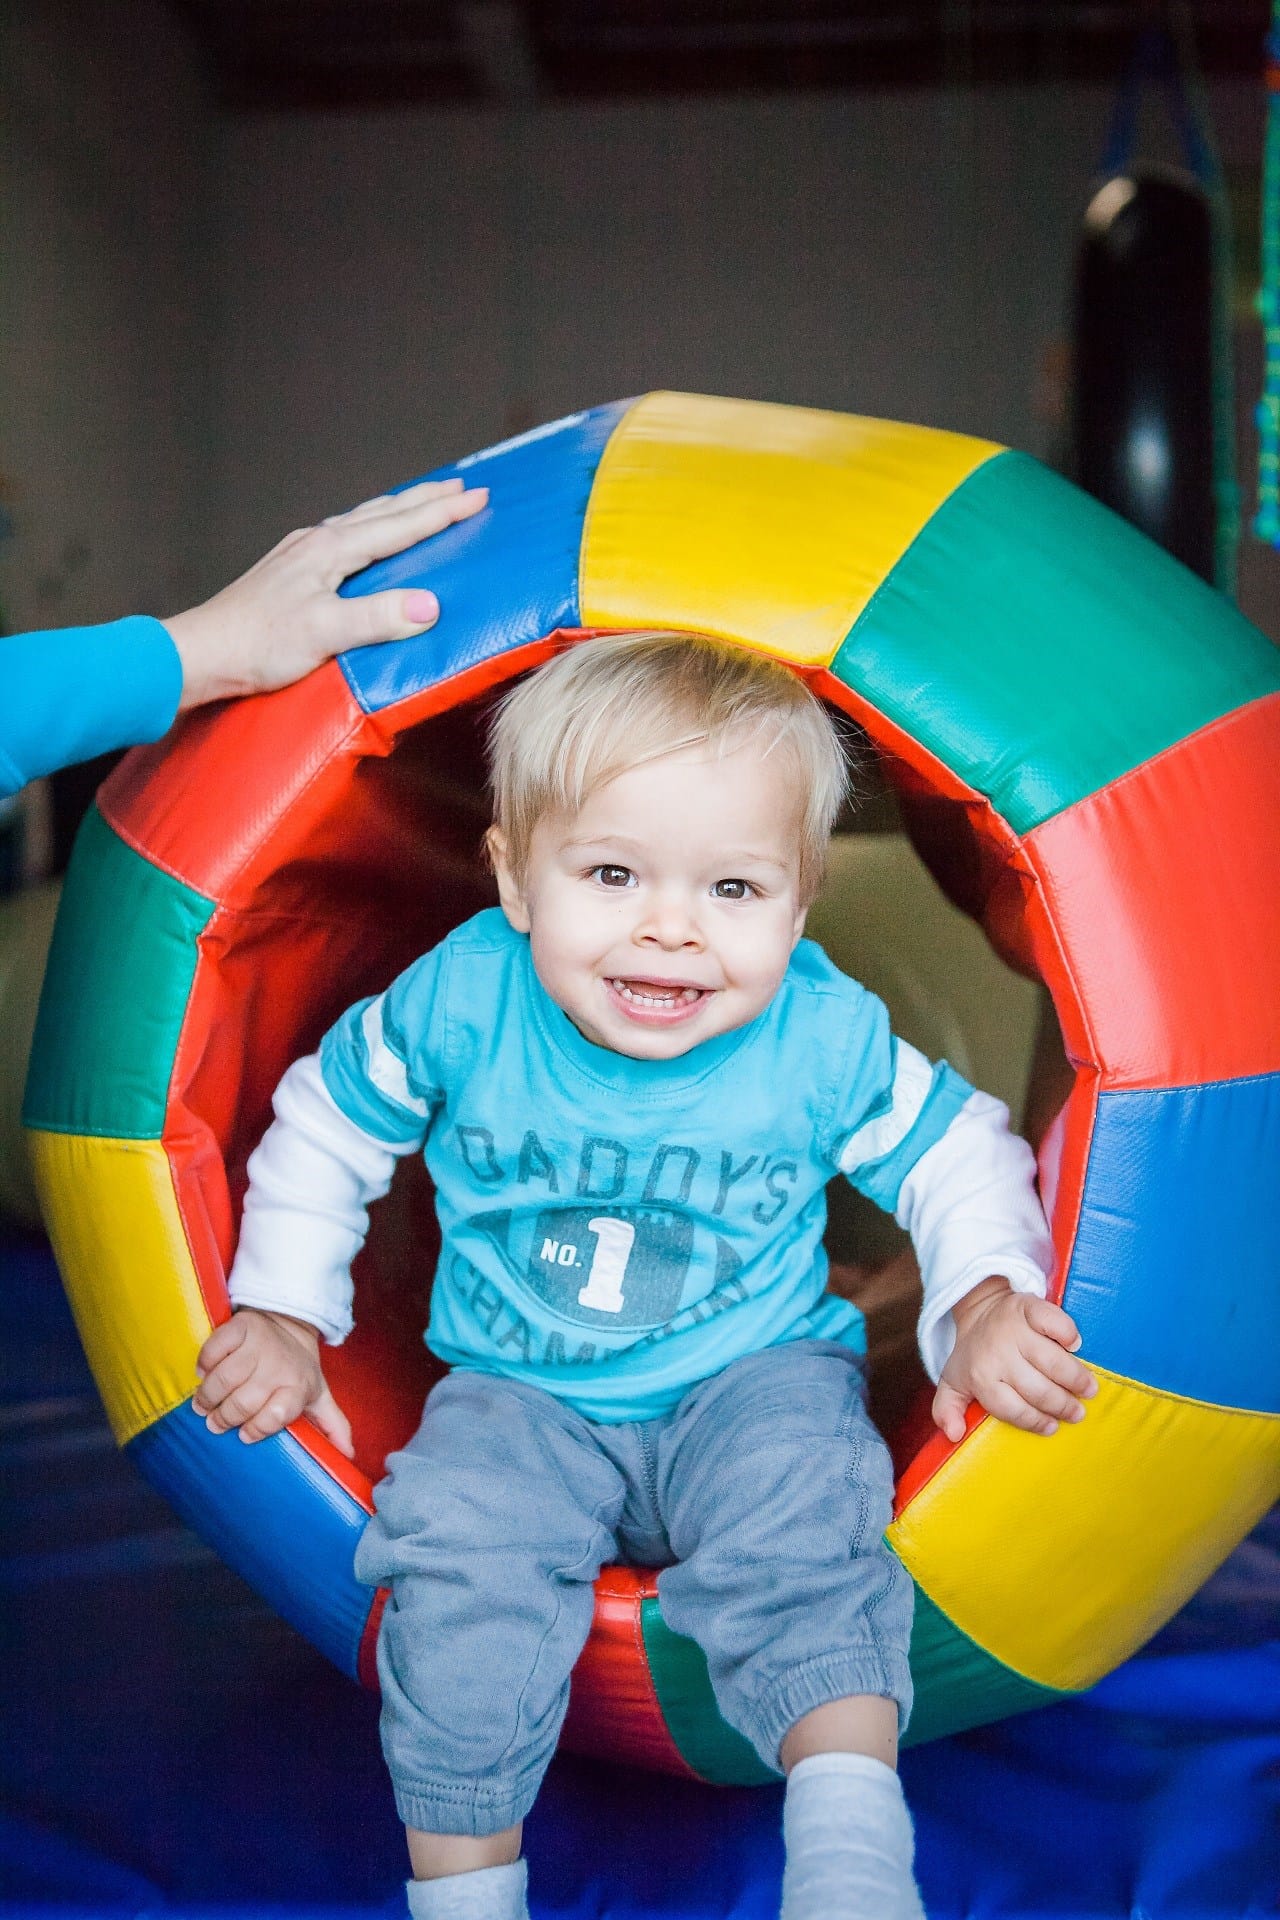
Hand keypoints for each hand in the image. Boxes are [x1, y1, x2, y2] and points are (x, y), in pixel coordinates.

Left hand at [165, 477, 488, 709]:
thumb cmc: (258, 644)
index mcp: (331, 551)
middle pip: (383, 512)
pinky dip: (371, 526)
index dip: (441, 512)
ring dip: (399, 508)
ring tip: (424, 499)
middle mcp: (317, 543)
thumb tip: (430, 605)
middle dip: (426, 498)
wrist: (203, 652)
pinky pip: (344, 535)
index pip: (400, 526)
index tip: (477, 497)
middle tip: (461, 485)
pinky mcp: (291, 571)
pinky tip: (367, 534)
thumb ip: (378, 617)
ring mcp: (301, 554)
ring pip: (362, 519)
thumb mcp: (325, 633)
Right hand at [193, 1307, 353, 1457]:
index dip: (257, 1429)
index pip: (276, 1415)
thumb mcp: (318, 1395)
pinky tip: (204, 1374)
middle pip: (243, 1402)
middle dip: (224, 1418)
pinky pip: (214, 1350)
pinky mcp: (240, 1326)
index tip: (244, 1436)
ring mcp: (259, 1344)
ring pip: (224, 1379)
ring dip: (207, 1396)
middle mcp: (280, 1365)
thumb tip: (348, 1455)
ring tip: (203, 1405)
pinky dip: (204, 1364)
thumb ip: (333, 1425)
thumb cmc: (298, 1369)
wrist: (290, 1322)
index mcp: (300, 1386)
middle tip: (214, 1423)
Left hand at [931, 1276, 1095, 1441]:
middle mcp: (998, 1354)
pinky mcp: (1029, 1307)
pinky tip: (1075, 1347)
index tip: (1052, 1427)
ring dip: (1075, 1378)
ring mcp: (1015, 1330)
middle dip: (1062, 1405)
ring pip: (1053, 1361)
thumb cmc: (974, 1354)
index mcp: (980, 1376)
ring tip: (1088, 1390)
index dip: (1035, 1421)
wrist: (979, 1309)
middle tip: (1077, 1413)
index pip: (1012, 1408)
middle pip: (1038, 1389)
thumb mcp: (953, 1382)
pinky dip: (1069, 1334)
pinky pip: (1056, 1322)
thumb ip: (947, 1410)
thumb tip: (955, 1435)